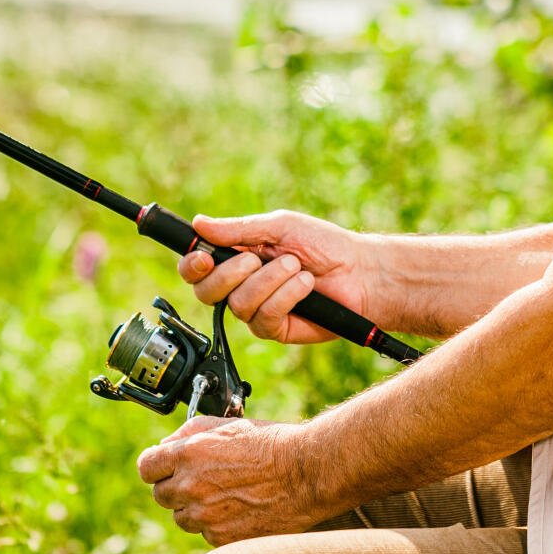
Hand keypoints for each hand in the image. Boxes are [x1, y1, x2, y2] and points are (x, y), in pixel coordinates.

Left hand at [137, 414, 335, 545]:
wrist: (305, 473)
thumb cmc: (271, 445)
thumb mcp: (227, 425)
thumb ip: (189, 433)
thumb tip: (167, 445)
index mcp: (188, 454)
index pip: (146, 467)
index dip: (156, 466)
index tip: (165, 467)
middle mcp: (191, 487)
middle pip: (161, 495)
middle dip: (176, 487)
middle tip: (202, 480)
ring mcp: (205, 516)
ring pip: (182, 518)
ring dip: (195, 509)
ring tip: (225, 494)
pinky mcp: (221, 539)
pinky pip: (206, 535)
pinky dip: (217, 525)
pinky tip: (240, 509)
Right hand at [181, 211, 378, 344]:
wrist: (359, 271)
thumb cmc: (323, 245)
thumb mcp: (280, 227)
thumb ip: (239, 229)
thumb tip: (199, 224)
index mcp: (237, 258)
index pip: (198, 268)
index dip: (192, 265)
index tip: (205, 257)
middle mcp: (242, 286)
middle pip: (206, 291)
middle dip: (230, 274)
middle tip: (256, 259)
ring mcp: (257, 310)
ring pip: (238, 304)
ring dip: (269, 281)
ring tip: (297, 268)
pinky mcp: (275, 329)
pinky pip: (264, 318)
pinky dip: (285, 296)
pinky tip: (305, 286)